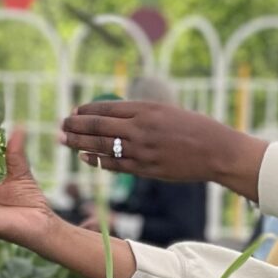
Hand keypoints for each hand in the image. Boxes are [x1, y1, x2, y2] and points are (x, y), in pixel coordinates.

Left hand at [60, 100, 265, 199]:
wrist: (217, 151)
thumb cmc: (194, 128)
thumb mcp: (167, 110)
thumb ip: (141, 113)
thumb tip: (115, 114)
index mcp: (146, 109)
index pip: (106, 109)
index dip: (86, 111)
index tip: (74, 112)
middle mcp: (141, 128)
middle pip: (99, 127)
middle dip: (76, 127)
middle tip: (60, 126)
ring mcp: (142, 150)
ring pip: (103, 147)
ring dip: (80, 144)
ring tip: (64, 142)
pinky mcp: (147, 169)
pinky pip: (116, 165)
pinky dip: (98, 161)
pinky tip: (86, 158)